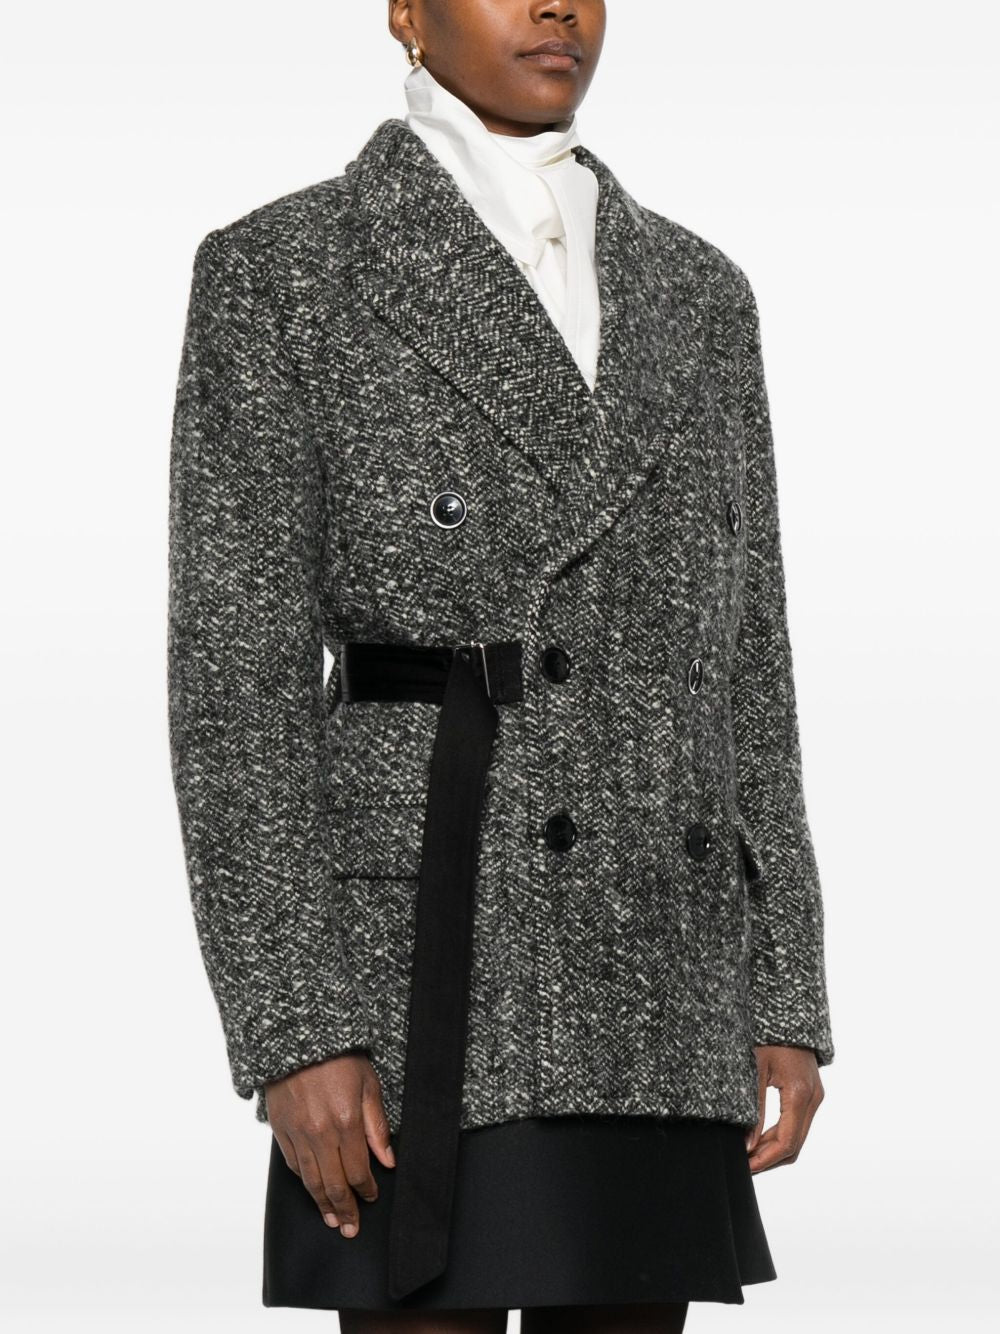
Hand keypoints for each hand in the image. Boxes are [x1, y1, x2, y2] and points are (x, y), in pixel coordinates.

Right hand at [265, 1051, 394, 1237]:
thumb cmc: (339, 1057)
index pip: (358, 1171)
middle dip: (344, 1209)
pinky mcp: (281, 1129)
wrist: (298, 1037)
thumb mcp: (369, 1084)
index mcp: (345, 1122)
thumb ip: (377, 1125)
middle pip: (333, 1184)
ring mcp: (297, 1133)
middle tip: (350, 1229)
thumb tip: (388, 1161)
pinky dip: (304, 1181)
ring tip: (331, 1220)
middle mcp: (320, 1133)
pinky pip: (294, 1164)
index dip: (366, 1190)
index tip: (371, 1198)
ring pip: (311, 1180)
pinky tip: (312, 1190)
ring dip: (322, 1204)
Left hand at [745, 1044, 824, 1171]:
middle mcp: (813, 1098)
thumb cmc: (768, 1036)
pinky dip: (781, 1137)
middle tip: (743, 1165)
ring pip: (798, 1137)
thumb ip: (753, 1110)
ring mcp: (815, 1096)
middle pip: (794, 1145)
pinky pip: (799, 1125)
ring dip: (775, 1151)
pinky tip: (761, 1140)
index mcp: (799, 1094)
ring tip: (749, 1156)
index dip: (765, 1160)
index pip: (785, 1142)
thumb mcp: (754, 1070)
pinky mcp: (812, 1093)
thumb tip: (748, 1144)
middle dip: (769, 1160)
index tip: (745, 1166)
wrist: (786, 1015)